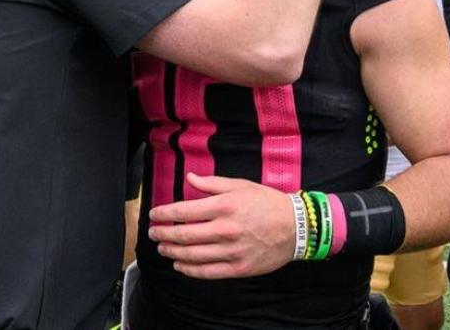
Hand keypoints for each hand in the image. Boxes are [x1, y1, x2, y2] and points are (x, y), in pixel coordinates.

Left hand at [147, 173, 294, 278]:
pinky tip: (180, 264)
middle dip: (164, 234)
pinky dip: (190, 270)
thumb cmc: (267, 203)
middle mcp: (226, 229)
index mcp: (225, 206)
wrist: (296, 227)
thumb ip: (212, 183)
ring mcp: (233, 250)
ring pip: (193, 255)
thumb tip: (189, 178)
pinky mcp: (239, 267)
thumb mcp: (240, 185)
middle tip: (153, 233)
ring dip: (173, 251)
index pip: (184, 211)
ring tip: (163, 247)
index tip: (154, 215)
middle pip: (184, 234)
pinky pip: (208, 272)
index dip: (165, 214)